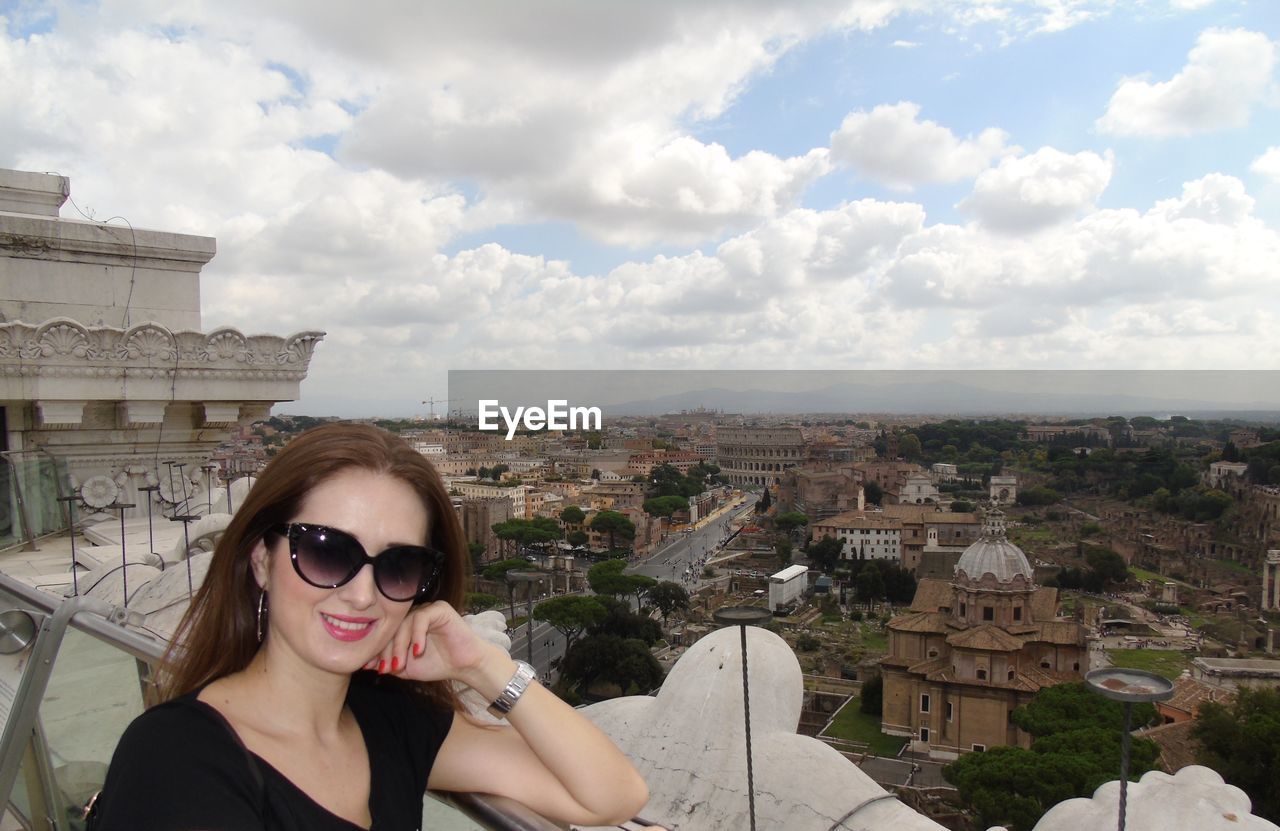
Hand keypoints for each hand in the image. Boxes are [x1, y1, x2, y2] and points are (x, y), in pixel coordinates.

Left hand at [367, 601, 510, 692]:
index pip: (383, 634)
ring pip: (404, 624)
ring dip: (399, 646)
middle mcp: (413, 615)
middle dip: (385, 650)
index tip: (371, 668)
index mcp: (404, 625)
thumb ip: (388, 663)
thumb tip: (364, 664)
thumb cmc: (437, 665)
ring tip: (400, 665)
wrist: (464, 667)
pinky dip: (417, 636)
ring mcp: (426, 610)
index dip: (376, 651)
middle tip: (386, 669)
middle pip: (391, 628)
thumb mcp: (406, 667)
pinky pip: (422, 618)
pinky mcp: (439, 608)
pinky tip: (418, 652)